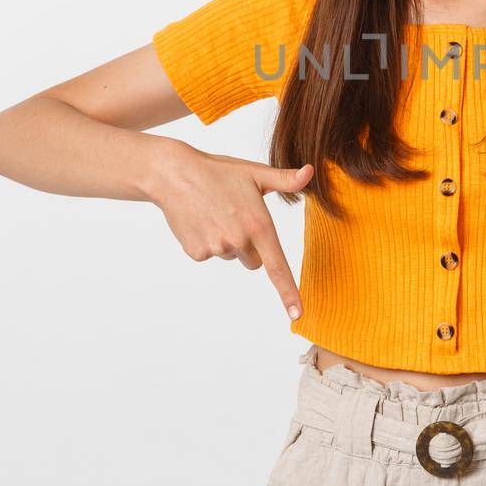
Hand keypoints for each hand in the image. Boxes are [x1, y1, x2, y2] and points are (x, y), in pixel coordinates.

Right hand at [150, 142, 313, 320]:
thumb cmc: (218, 172)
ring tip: (215, 213)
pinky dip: (207, 241)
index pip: (278, 266)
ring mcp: (216, 249)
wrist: (175, 175)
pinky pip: (210, 255)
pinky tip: (200, 220)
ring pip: (232, 256)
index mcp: (258, 225)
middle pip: (256, 261)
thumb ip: (286, 180)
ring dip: (228, 241)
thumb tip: (310, 172)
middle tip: (236, 216)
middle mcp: (239, 241)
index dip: (289, 292)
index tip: (297, 314)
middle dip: (251, 246)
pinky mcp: (196, 253)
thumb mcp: (255, 173)